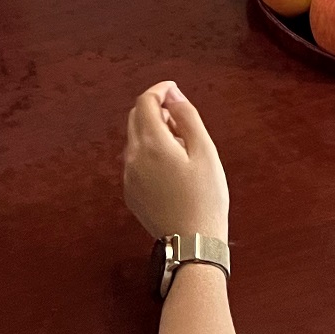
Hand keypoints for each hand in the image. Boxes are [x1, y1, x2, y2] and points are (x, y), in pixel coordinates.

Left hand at [123, 82, 229, 243]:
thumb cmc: (205, 197)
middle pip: (136, 118)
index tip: (175, 90)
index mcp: (152, 144)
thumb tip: (173, 96)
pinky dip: (149, 152)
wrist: (193, 243)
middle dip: (156, 109)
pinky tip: (172, 168)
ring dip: (153, 131)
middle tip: (182, 120)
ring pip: (135, 140)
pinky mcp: (131, 193)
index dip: (160, 91)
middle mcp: (133, 158)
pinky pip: (135, 161)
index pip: (146, 102)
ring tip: (182, 147)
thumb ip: (187, 118)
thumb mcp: (205, 152)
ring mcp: (129, 177)